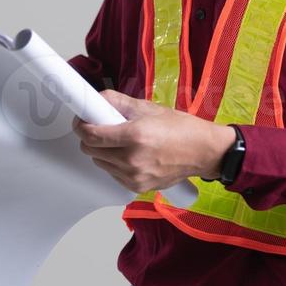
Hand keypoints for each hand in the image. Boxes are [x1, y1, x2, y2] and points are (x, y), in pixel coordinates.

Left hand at [71, 89, 236, 192]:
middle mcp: (132, 159)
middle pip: (90, 151)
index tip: (82, 120)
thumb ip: (118, 102)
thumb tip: (96, 98)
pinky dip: (115, 163)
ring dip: (103, 151)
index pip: (91, 135)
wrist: (203, 152)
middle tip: (102, 127)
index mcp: (134, 136)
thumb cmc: (180, 128)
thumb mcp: (148, 108)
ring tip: (121, 141)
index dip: (81, 125)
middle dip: (91, 137)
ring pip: (100, 163)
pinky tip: (130, 155)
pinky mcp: (137, 187)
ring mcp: (134, 176)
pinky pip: (113, 174)